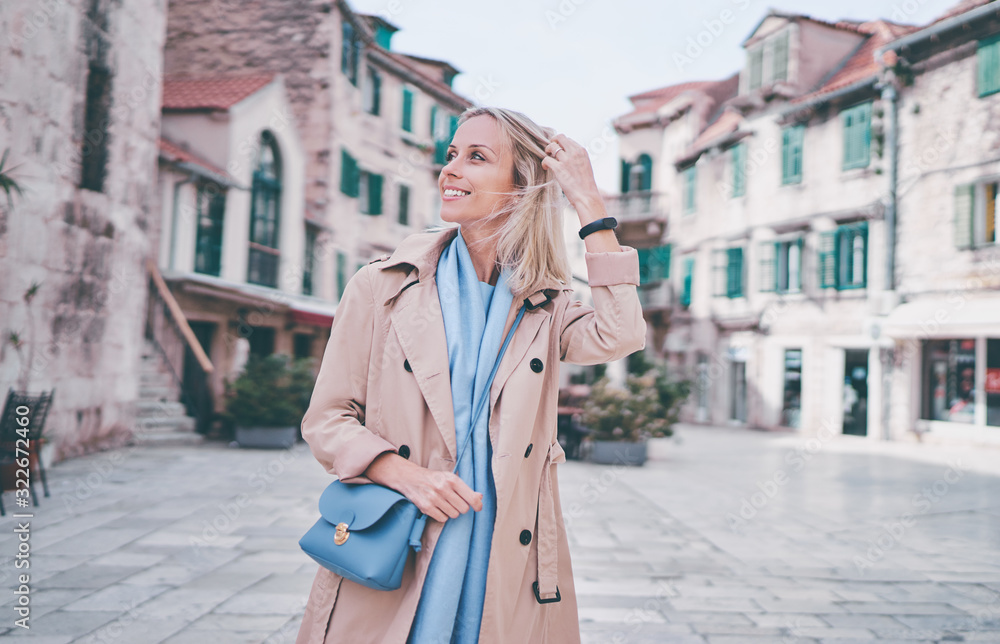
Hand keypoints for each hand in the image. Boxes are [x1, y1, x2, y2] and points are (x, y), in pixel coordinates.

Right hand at [364, 452, 482, 522]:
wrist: (410, 477)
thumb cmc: (433, 478)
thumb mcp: (449, 478)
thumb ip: (465, 488)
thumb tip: (480, 497)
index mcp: (452, 479)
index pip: (471, 498)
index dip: (477, 505)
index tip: (478, 508)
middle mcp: (443, 488)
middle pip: (463, 509)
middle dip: (461, 507)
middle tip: (454, 502)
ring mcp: (434, 498)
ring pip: (453, 515)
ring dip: (451, 511)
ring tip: (444, 503)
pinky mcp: (426, 507)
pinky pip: (442, 519)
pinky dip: (442, 515)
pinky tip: (437, 508)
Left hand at [541, 133, 601, 212]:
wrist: (587, 196)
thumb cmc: (586, 185)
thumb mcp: (585, 166)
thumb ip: (577, 158)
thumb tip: (567, 155)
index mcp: (582, 151)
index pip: (568, 139)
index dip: (561, 144)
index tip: (559, 151)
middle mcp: (574, 152)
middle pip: (559, 137)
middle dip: (553, 142)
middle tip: (550, 150)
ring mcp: (566, 160)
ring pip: (551, 146)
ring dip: (547, 151)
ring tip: (548, 158)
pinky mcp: (559, 169)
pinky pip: (546, 159)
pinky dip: (544, 163)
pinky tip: (546, 167)